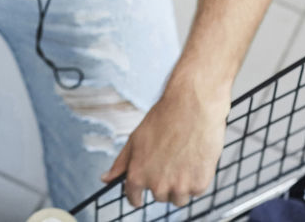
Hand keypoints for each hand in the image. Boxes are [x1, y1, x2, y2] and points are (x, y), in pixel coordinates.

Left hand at [101, 80, 228, 207]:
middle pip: (159, 197)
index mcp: (138, 174)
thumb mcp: (135, 139)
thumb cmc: (164, 119)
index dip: (136, 196)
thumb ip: (121, 163)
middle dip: (162, 183)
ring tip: (182, 160)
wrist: (193, 106)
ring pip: (178, 198)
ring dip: (180, 186)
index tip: (140, 195)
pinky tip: (194, 159)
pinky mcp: (199, 185)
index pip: (133, 198)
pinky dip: (196, 180)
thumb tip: (105, 179)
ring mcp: (180, 187)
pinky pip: (196, 191)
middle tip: (169, 160)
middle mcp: (158, 185)